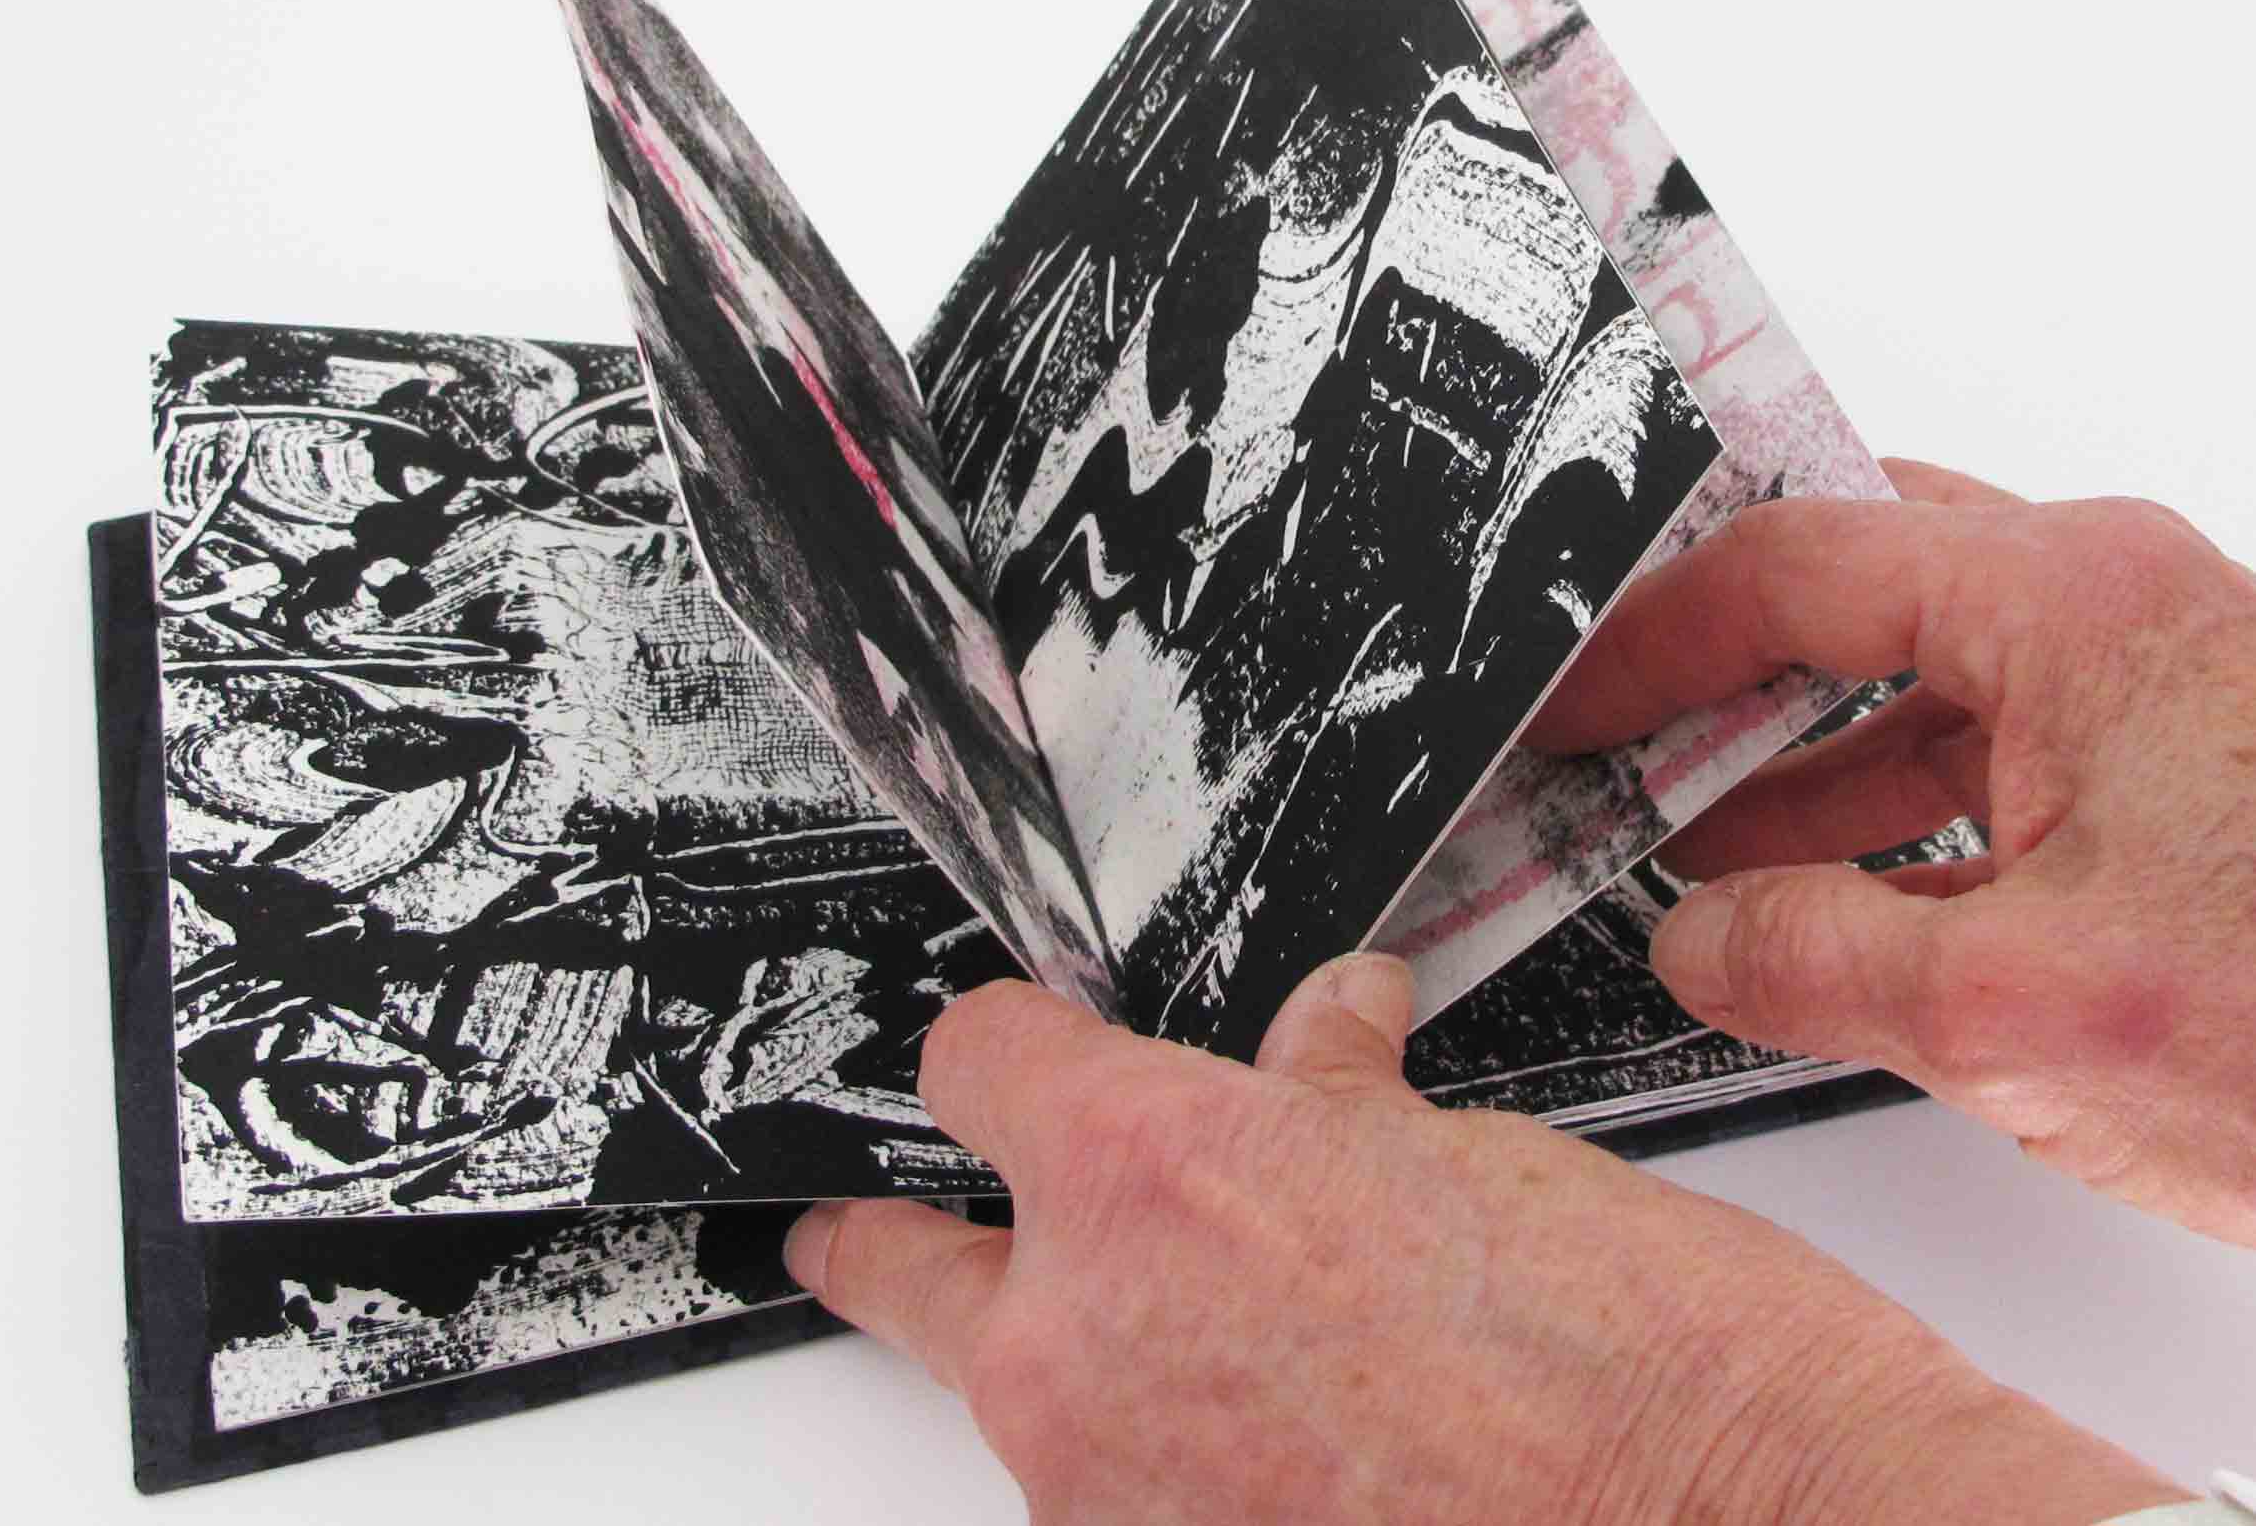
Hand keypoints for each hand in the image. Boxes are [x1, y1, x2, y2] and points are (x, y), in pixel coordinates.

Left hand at [787, 961, 2173, 1523]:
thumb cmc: (1641, 1356)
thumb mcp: (1474, 1160)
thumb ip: (1338, 1101)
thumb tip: (1319, 1045)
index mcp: (1148, 1171)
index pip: (976, 1061)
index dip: (1006, 1041)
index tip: (1018, 1047)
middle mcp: (1085, 1340)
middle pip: (900, 1261)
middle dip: (897, 1234)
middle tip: (878, 1225)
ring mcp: (1111, 1498)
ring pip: (1017, 1395)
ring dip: (1066, 1355)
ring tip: (1188, 1331)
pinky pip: (1115, 1496)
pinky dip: (1160, 1460)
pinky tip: (1273, 1431)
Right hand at [1531, 460, 2255, 1244]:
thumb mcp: (2030, 1016)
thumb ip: (1814, 964)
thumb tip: (1700, 938)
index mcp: (2072, 606)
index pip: (1792, 565)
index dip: (1646, 637)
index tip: (1565, 700)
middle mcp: (2116, 609)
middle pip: (1853, 576)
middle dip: (1716, 658)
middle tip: (1608, 716)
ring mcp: (2156, 684)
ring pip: (1918, 671)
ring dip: (1793, 750)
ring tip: (1683, 830)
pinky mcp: (2182, 769)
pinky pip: (1986, 750)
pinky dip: (1883, 805)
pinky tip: (1821, 891)